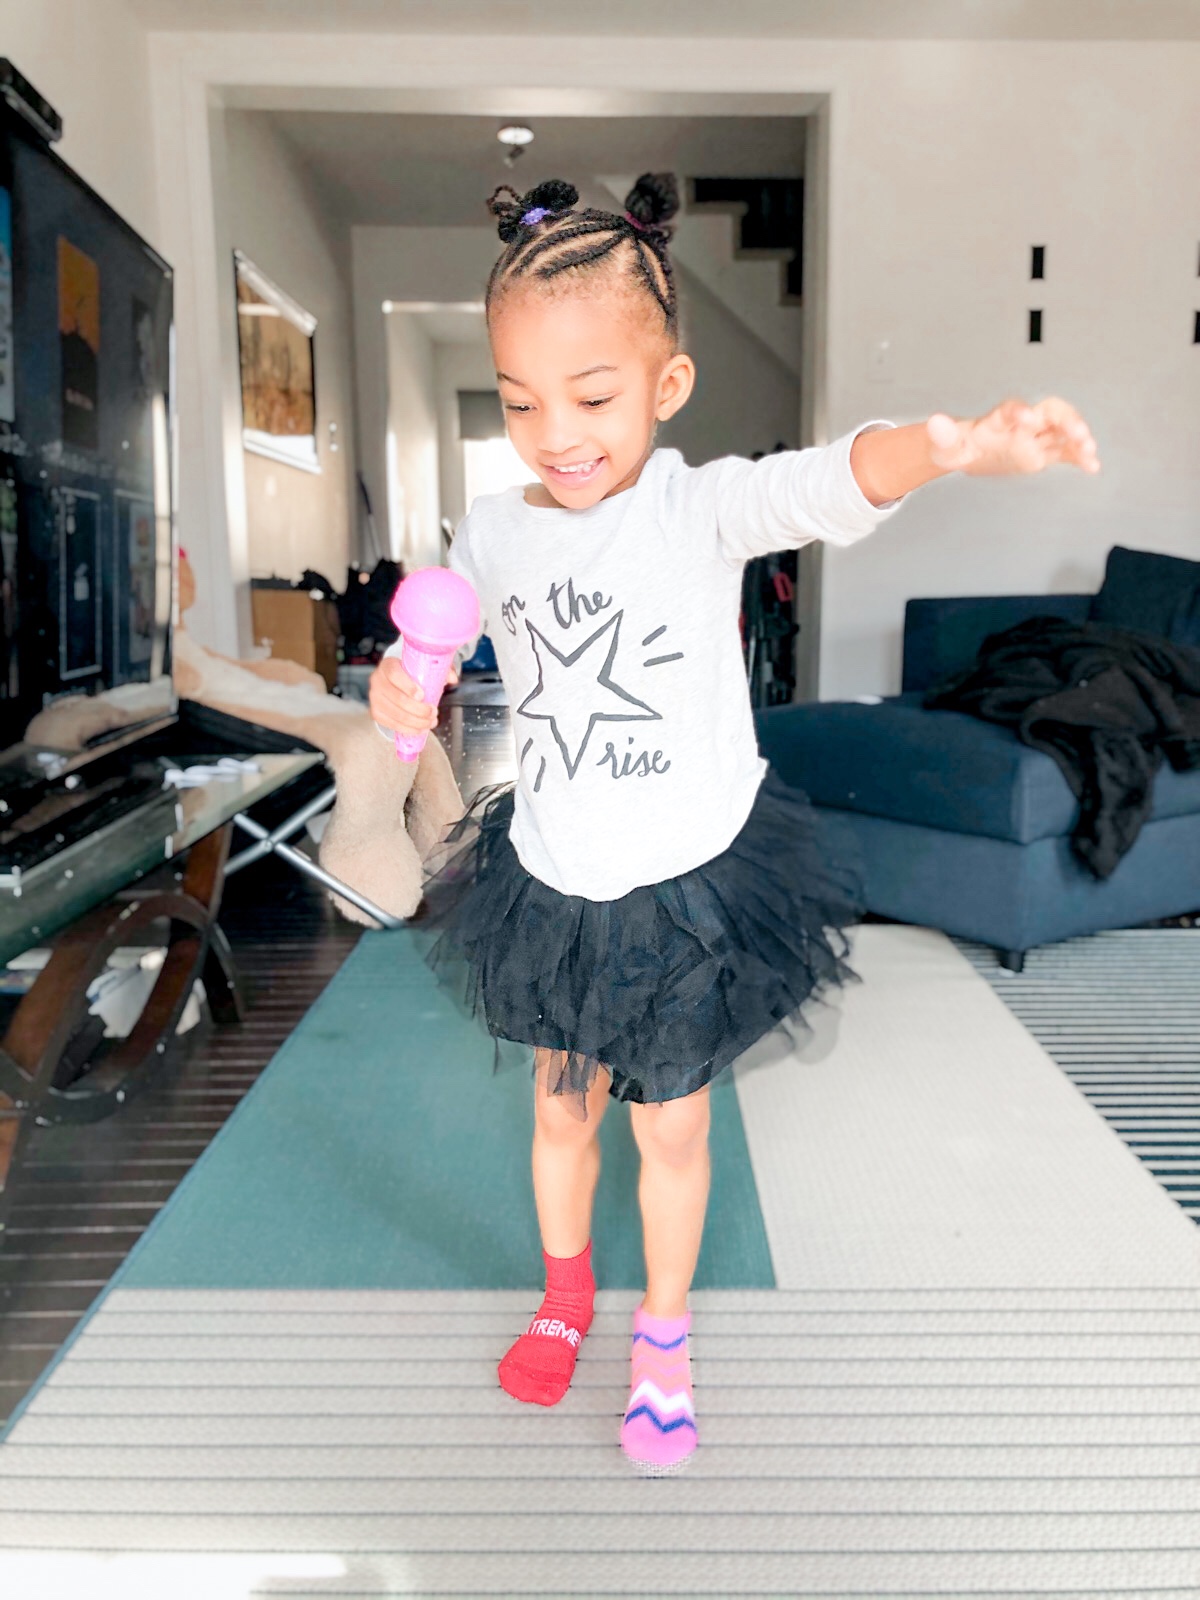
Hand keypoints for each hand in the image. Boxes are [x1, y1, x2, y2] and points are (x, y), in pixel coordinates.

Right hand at [368, 656, 437, 734]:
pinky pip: (391, 724)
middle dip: (419, 710)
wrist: (393, 681)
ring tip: (430, 722)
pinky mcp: (375, 712)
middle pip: (398, 699)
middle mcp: (377, 681)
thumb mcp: (423, 667)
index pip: (394, 674)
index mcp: (388, 665)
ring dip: (416, 722)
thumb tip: (452, 678)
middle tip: (433, 713)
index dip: (408, 686)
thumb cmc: (409, 673)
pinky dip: (408, 729)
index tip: (423, 695)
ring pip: (396, 714)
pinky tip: (419, 729)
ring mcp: (374, 698)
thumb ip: (440, 669)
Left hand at [926, 396, 1100, 477]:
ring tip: (1089, 452)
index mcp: (997, 420)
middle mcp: (1022, 422)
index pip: (1010, 410)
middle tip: (1077, 433)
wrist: (968, 452)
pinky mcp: (1044, 452)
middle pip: (1050, 411)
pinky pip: (1066, 451)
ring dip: (1078, 438)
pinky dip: (1080, 457)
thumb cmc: (955, 446)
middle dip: (1066, 419)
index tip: (1028, 418)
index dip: (1019, 412)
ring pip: (1063, 430)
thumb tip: (933, 422)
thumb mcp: (945, 444)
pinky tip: (1092, 467)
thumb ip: (942, 434)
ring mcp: (1036, 436)